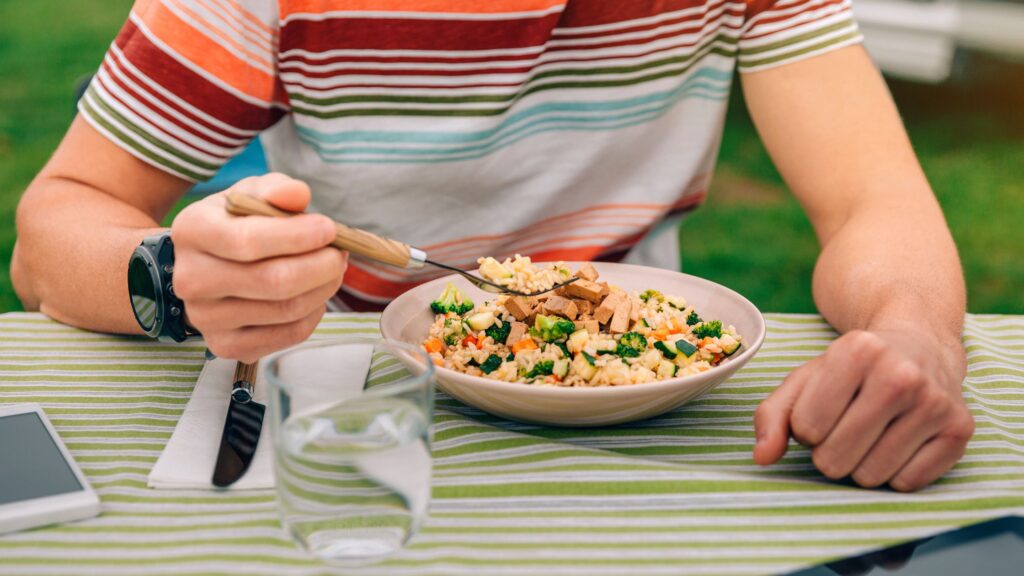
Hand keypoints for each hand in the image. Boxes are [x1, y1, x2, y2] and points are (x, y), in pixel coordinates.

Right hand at [170, 173, 345, 361]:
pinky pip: (287, 335)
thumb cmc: (238, 223)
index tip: (330, 229)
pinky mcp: (225, 346)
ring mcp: (205, 318)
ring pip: (286, 310)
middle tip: (340, 253)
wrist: (208, 264)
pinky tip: (314, 295)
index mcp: (193, 231)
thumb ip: (276, 189)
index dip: (298, 236)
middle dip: (321, 266)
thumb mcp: (253, 194)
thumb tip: (297, 194)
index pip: (248, 241)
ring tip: (331, 270)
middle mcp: (191, 279)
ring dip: (323, 288)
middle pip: (273, 281)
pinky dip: (313, 314)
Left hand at [753, 329, 973, 490]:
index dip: (806, 428)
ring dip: (860, 466)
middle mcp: (902, 374)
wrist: (920, 345)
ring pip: (870, 476)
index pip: (806, 429)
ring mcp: (936, 403)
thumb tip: (762, 457)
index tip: (822, 411)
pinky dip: (894, 473)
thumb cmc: (851, 369)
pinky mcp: (960, 430)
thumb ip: (772, 416)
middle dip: (829, 453)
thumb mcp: (805, 379)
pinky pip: (907, 483)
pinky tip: (897, 442)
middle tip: (843, 428)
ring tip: (869, 434)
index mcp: (857, 351)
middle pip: (835, 459)